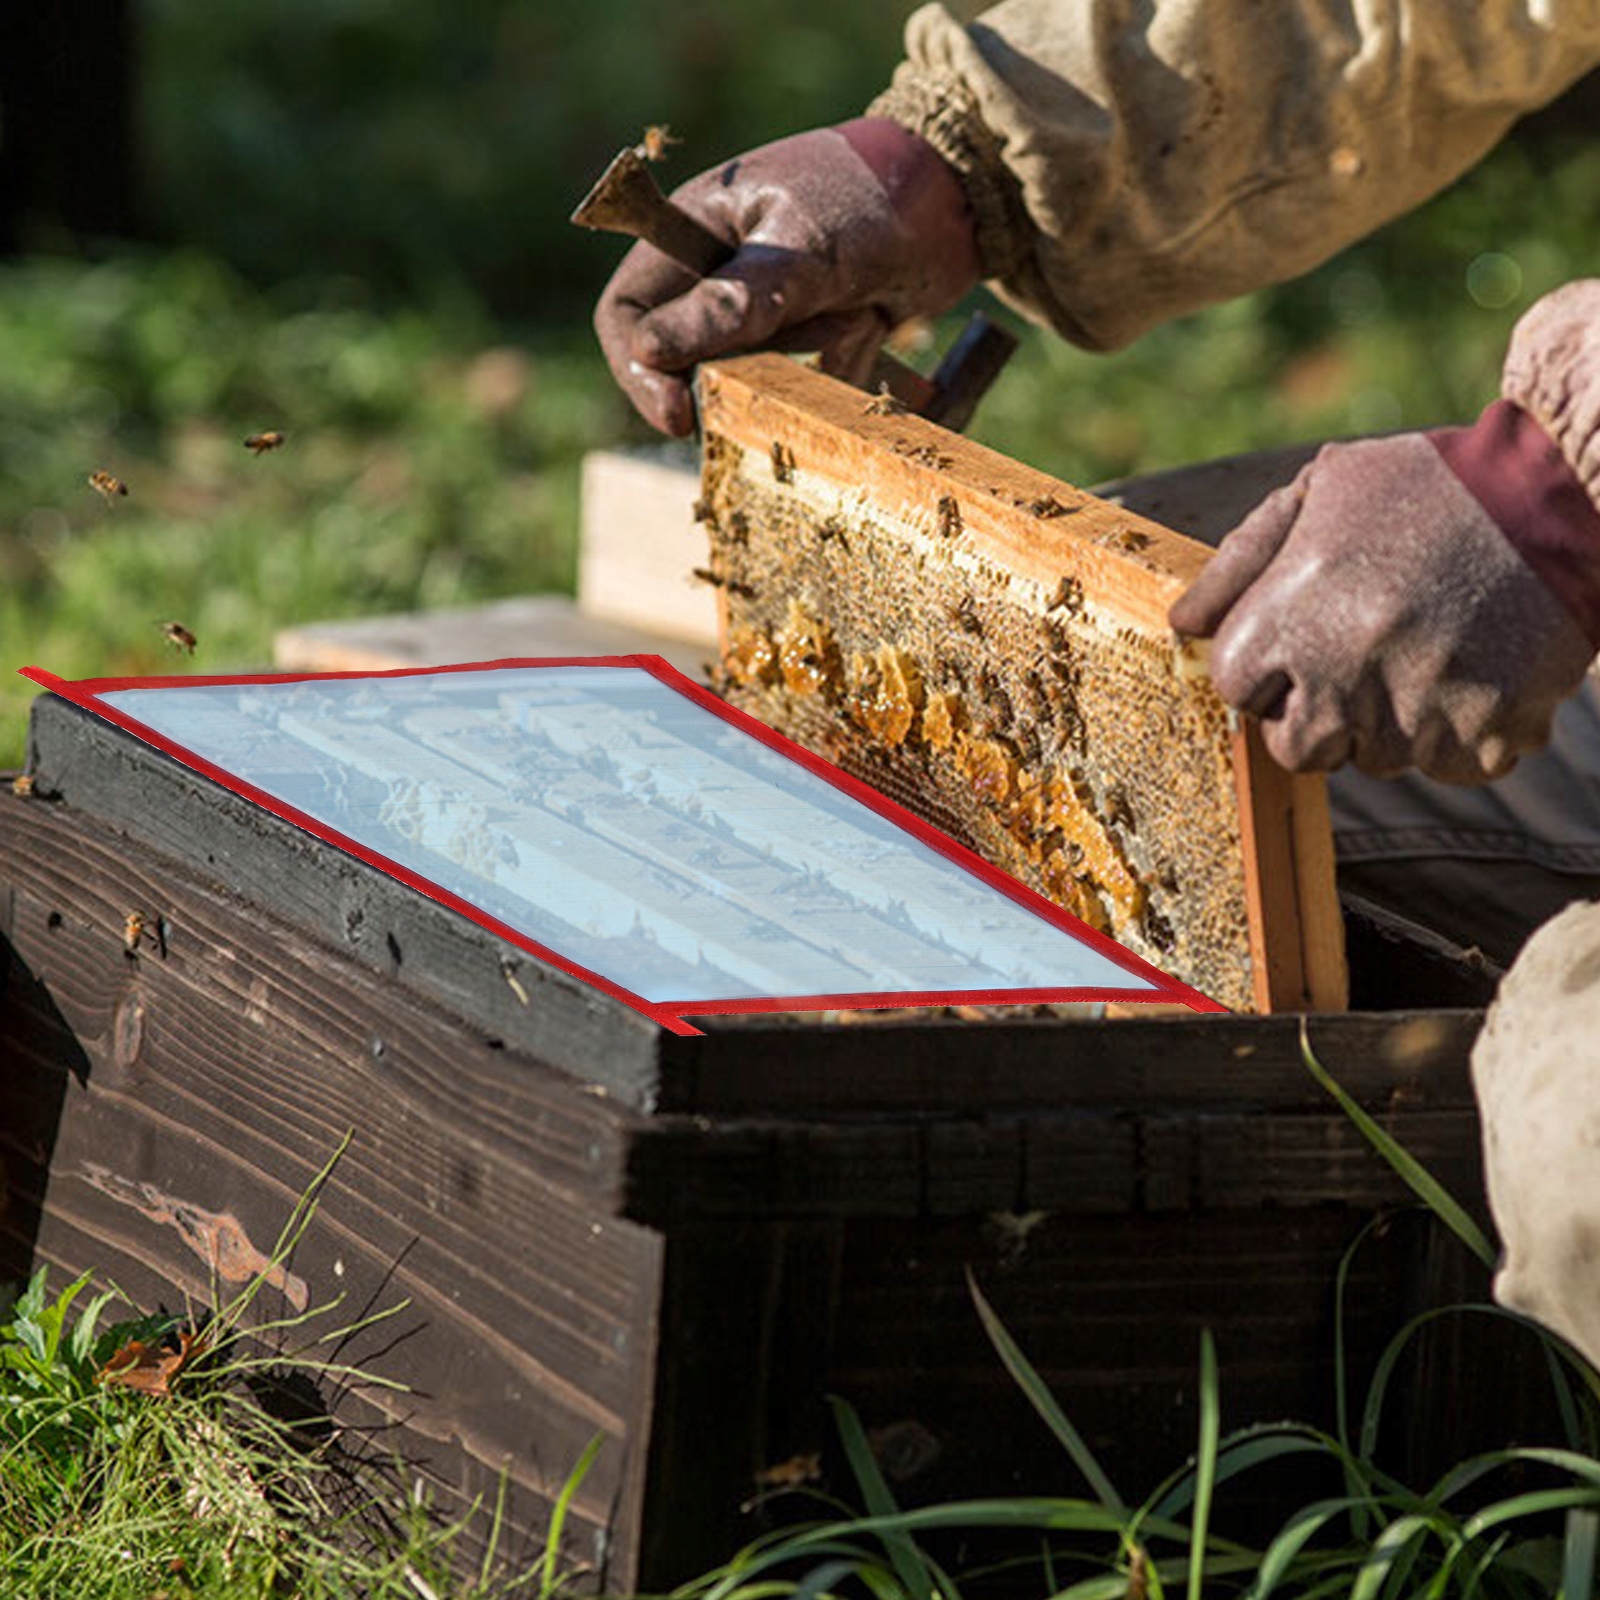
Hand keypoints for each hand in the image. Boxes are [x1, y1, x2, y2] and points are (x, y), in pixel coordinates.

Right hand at [593, 119, 979, 435]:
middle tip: (809, 347)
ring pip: (749, 383)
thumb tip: (650, 350)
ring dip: (805, 367)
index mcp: (693, 233)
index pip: (628, 316)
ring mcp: (764, 313)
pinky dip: (835, 375)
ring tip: (858, 315)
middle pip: (688, 361)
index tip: (681, 417)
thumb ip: (732, 301)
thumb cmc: (873, 198)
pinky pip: (798, 390)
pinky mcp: (808, 342)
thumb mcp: (803, 248)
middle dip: (745, 371)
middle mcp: (716, 276)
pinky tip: (874, 333)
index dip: (642, 371)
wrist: (961, 198)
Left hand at [1168, 422, 1599, 782]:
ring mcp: (1418, 709)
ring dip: (1393, 720)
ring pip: (1377, 761)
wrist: (1565, 486)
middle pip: (1296, 749)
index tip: (1300, 643)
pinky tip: (1475, 669)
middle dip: (1316, 717)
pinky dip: (1461, 733)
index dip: (1265, 670)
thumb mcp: (1318, 491)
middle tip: (1360, 660)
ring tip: (1430, 645)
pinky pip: (1451, 766)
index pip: (1236, 690)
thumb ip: (1240, 561)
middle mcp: (1347, 669)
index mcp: (1294, 612)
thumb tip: (1184, 625)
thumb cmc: (1429, 483)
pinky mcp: (1488, 733)